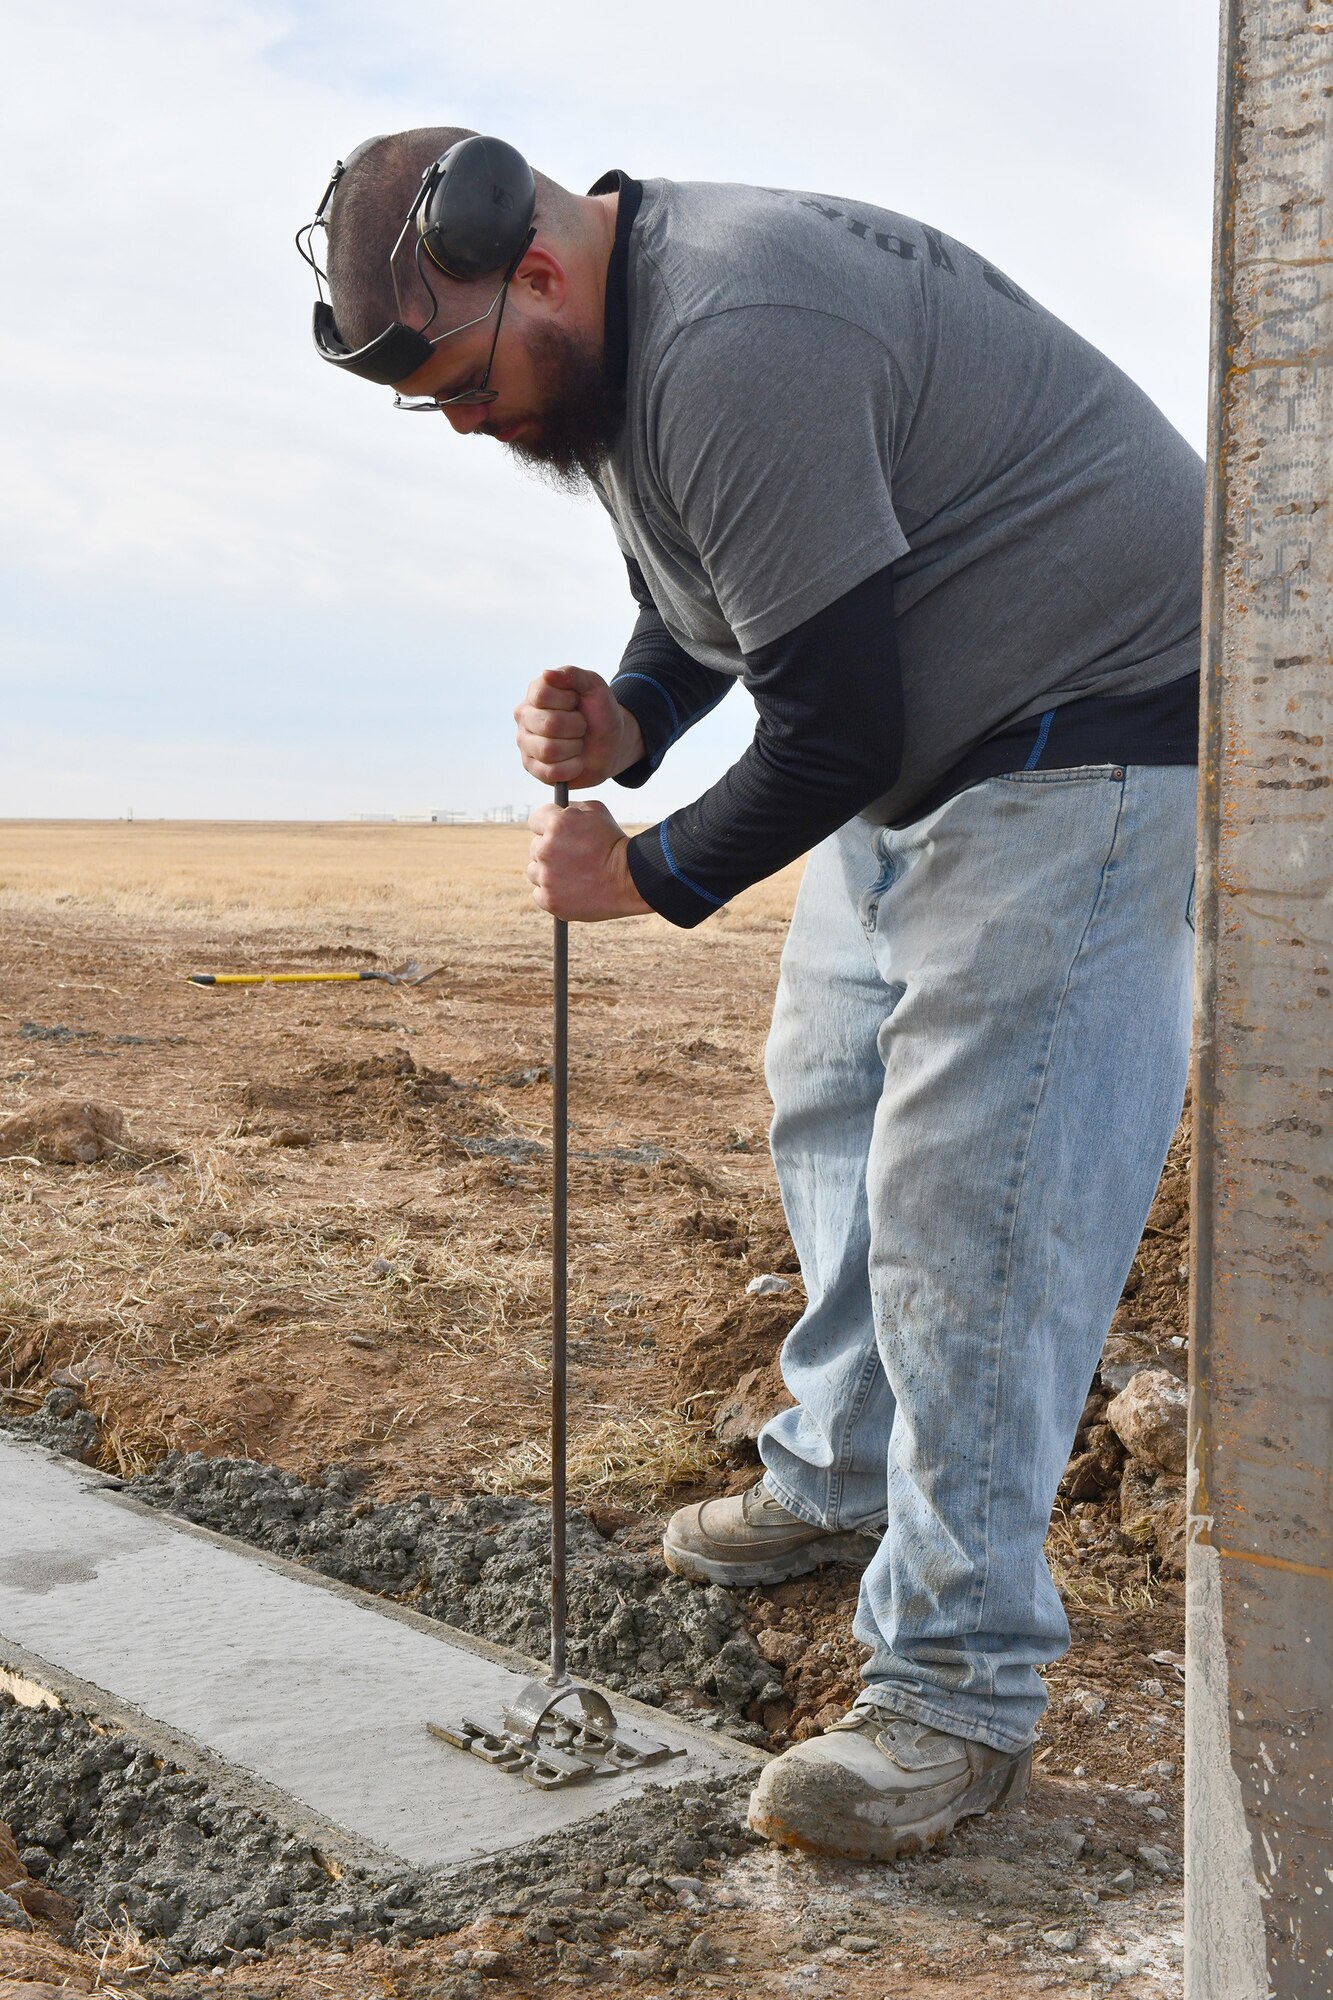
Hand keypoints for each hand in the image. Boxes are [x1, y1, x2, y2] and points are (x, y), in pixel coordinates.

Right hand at [514, 666, 644, 787]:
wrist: (612, 743)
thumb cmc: (600, 712)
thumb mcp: (594, 686)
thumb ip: (573, 675)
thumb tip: (547, 674)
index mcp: (535, 693)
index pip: (542, 696)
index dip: (568, 701)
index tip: (577, 702)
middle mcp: (524, 717)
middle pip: (548, 725)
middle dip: (576, 727)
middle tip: (581, 726)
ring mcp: (526, 743)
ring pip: (549, 751)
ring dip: (574, 748)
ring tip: (578, 743)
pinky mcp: (532, 768)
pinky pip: (551, 773)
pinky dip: (572, 768)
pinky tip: (575, 761)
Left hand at [527, 800, 651, 921]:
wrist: (631, 879)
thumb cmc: (615, 842)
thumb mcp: (596, 812)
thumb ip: (570, 809)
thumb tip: (556, 811)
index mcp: (556, 824)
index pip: (535, 820)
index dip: (549, 825)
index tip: (560, 834)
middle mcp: (546, 849)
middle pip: (535, 847)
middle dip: (551, 850)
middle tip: (573, 856)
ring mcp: (547, 877)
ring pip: (534, 871)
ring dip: (548, 872)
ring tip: (573, 874)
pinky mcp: (550, 900)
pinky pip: (539, 893)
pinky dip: (552, 892)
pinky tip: (570, 889)